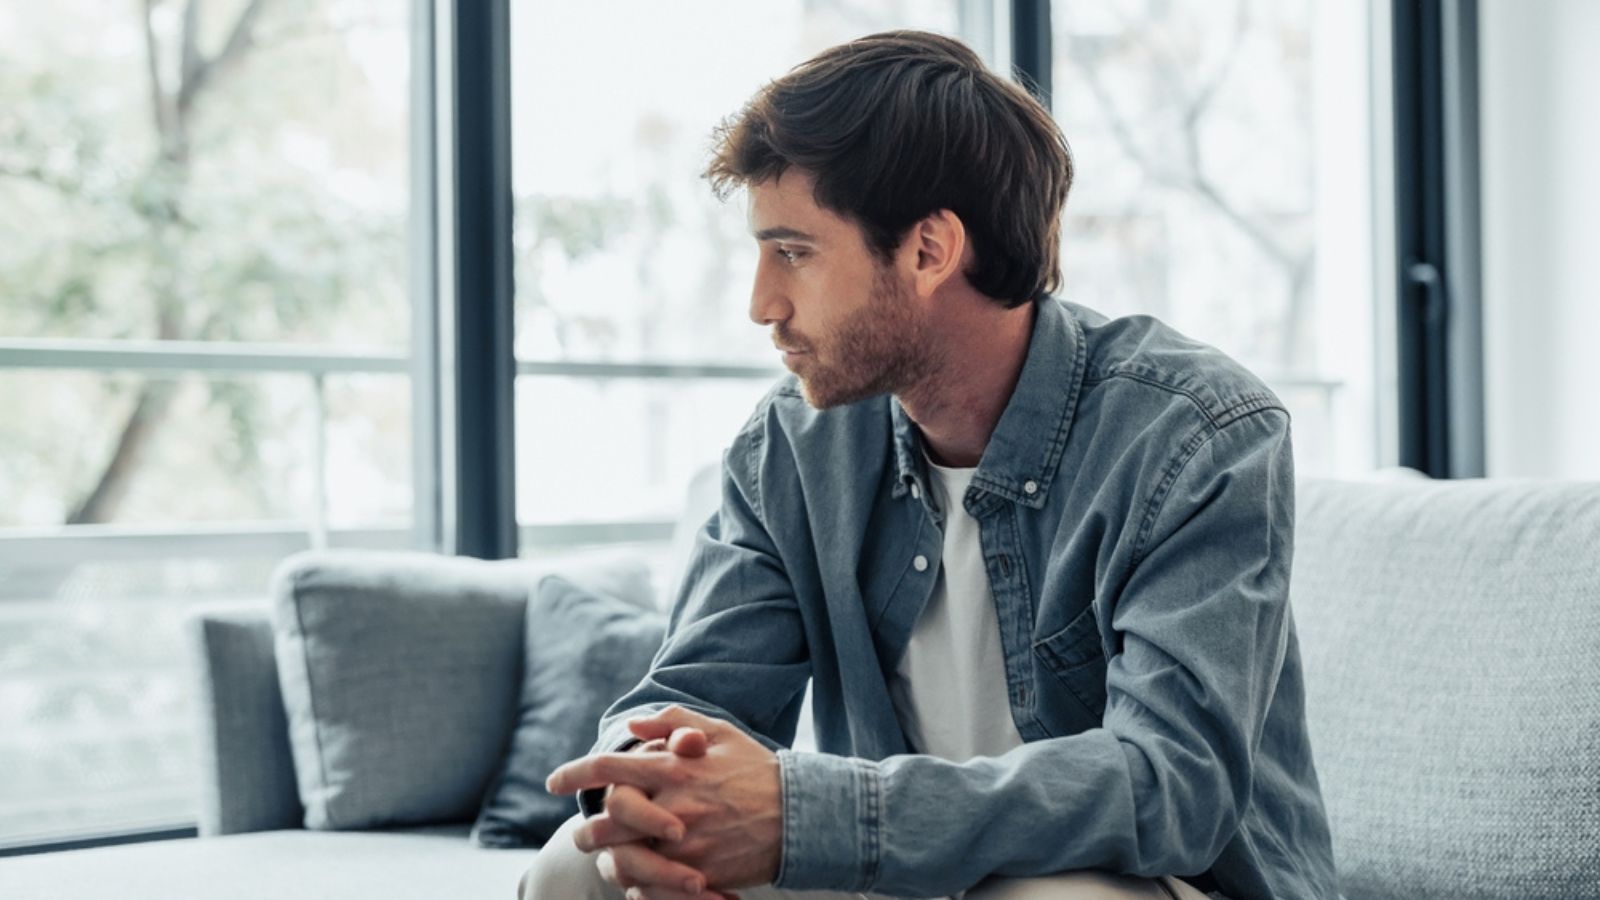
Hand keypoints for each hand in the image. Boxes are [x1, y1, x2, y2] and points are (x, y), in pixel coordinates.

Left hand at [548, 706, 782, 894]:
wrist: (800, 815)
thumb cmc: (756, 769)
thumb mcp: (719, 733)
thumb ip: (673, 722)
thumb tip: (633, 726)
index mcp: (674, 768)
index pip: (608, 768)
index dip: (573, 773)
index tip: (552, 781)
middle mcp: (674, 805)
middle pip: (606, 821)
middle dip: (585, 829)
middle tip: (581, 832)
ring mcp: (685, 843)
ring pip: (623, 858)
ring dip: (608, 859)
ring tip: (606, 859)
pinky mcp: (697, 874)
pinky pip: (652, 885)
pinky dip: (638, 884)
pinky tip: (636, 878)